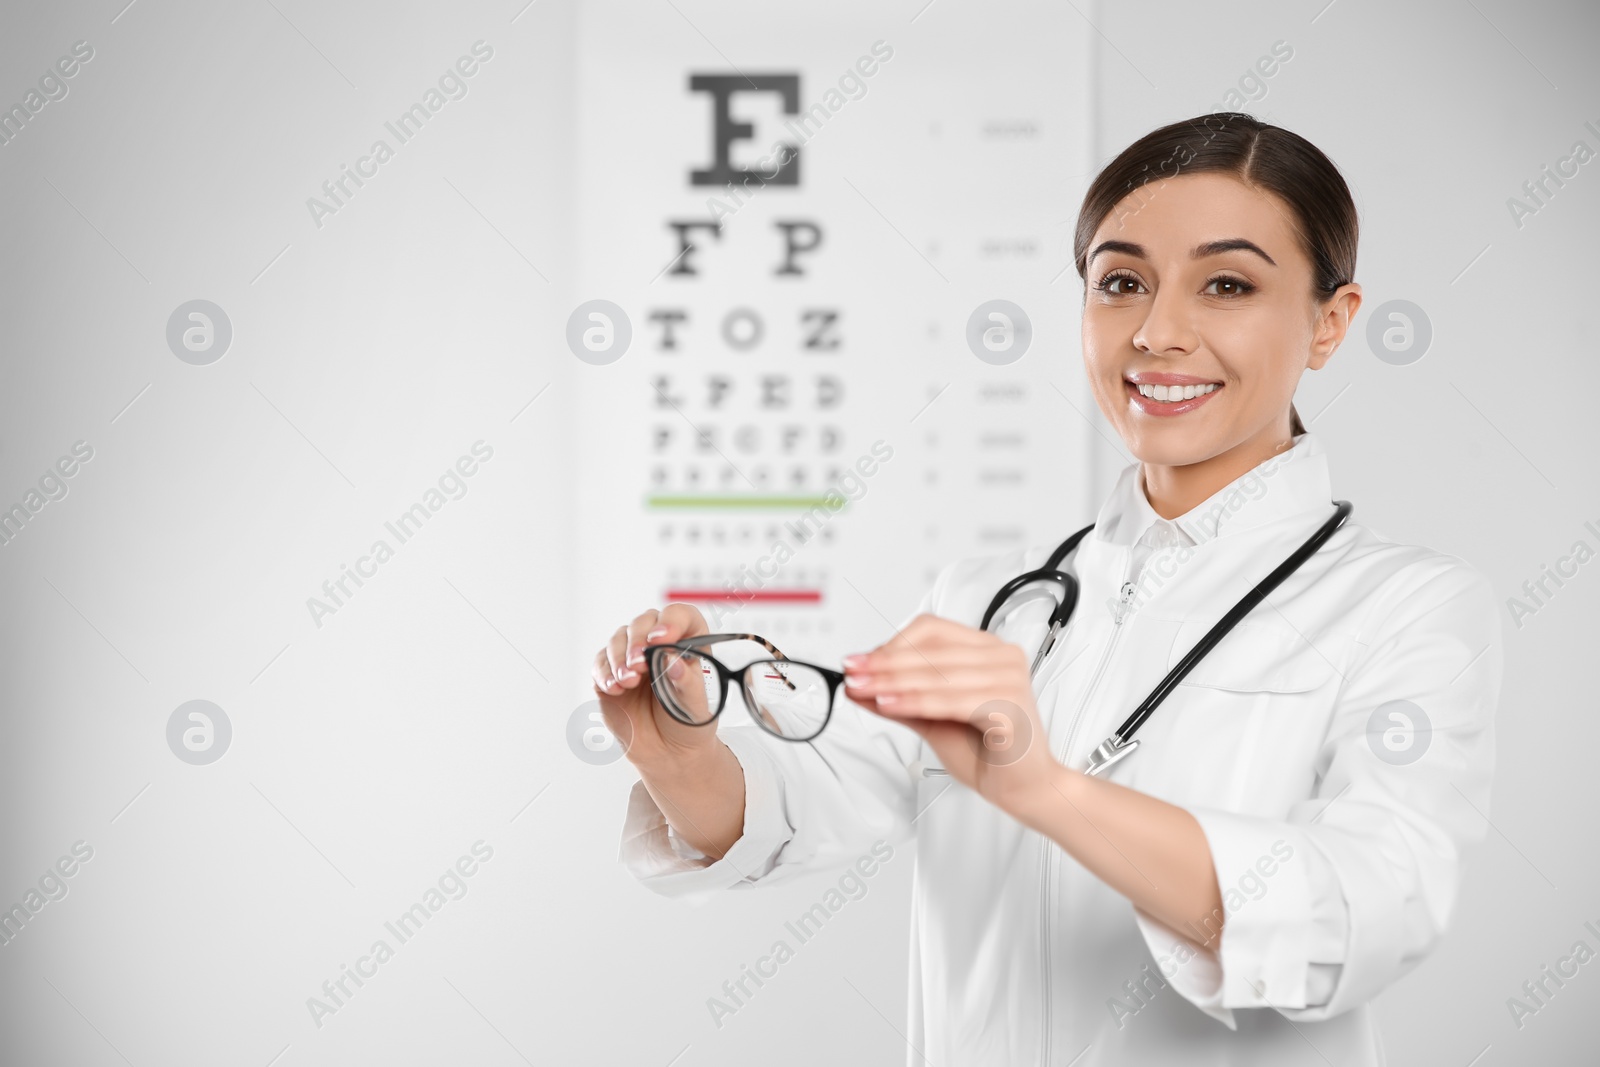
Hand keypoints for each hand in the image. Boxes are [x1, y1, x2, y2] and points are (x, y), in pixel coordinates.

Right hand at [590, 603, 723, 771]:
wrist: (667, 752)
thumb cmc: (687, 722)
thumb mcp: (695, 705)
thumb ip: (685, 681)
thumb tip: (672, 658)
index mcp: (687, 642)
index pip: (680, 615)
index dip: (670, 621)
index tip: (662, 639)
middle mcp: (658, 644)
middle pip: (643, 622)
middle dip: (637, 641)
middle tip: (639, 665)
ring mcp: (632, 657)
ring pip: (618, 639)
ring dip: (619, 658)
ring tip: (628, 683)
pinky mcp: (611, 674)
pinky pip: (601, 663)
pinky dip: (604, 673)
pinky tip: (614, 688)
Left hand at [843, 614, 1060, 812]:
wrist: (1025, 787)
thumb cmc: (987, 751)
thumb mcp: (932, 719)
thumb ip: (899, 699)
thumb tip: (858, 684)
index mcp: (987, 649)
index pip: (932, 631)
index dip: (892, 644)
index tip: (859, 662)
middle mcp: (1002, 656)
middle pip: (932, 650)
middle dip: (884, 664)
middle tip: (853, 675)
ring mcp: (1010, 678)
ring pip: (938, 674)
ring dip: (894, 682)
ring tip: (865, 690)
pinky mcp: (1010, 705)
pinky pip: (953, 700)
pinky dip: (917, 701)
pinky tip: (890, 705)